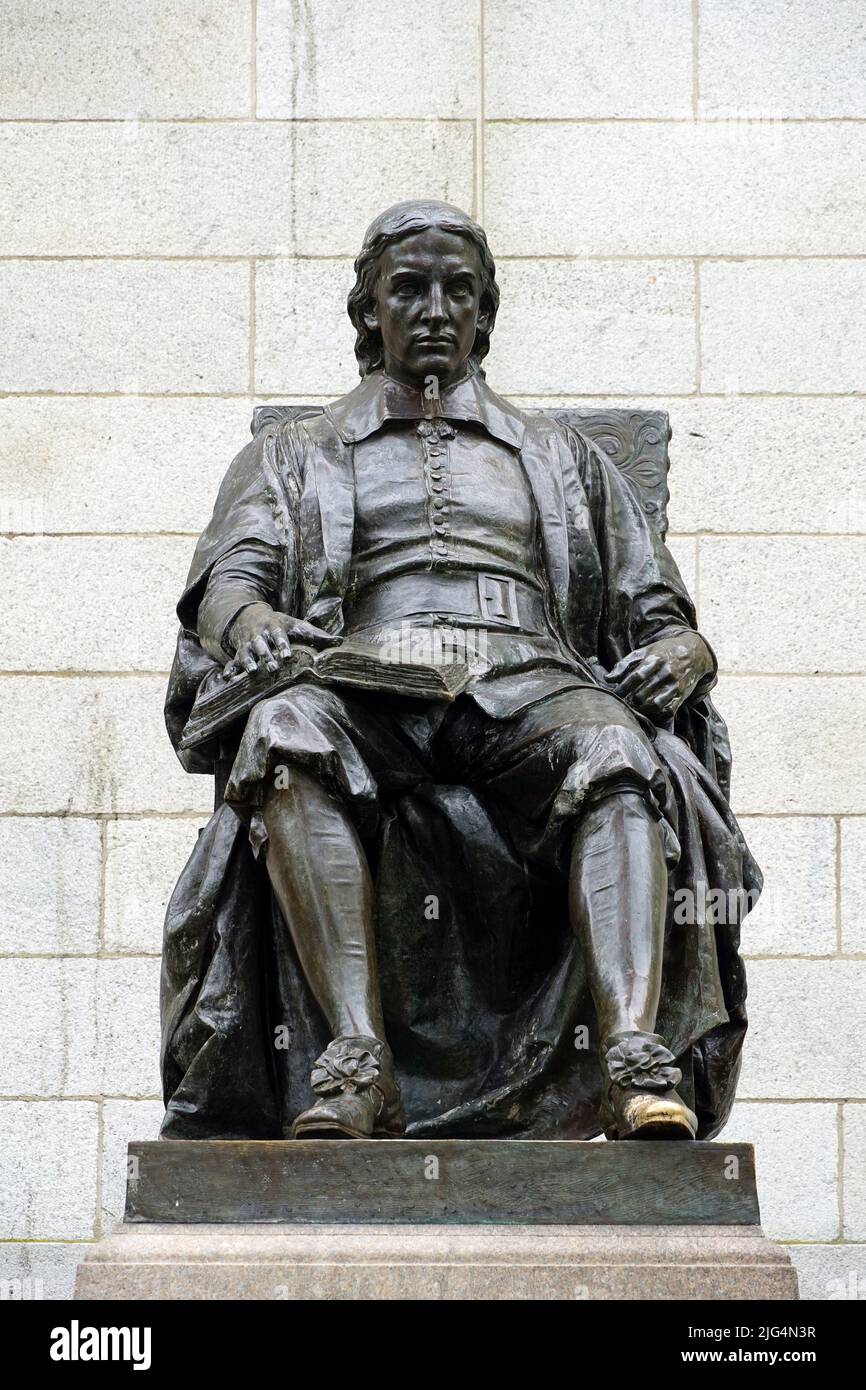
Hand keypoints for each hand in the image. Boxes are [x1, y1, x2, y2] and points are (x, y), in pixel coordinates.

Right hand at [222, 603, 339, 678]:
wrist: (250, 616)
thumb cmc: (279, 625)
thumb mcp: (296, 626)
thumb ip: (317, 636)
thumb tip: (341, 642)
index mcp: (274, 626)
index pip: (279, 635)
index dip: (282, 644)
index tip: (287, 655)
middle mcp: (259, 635)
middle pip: (262, 645)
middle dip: (266, 656)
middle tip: (273, 668)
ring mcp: (247, 644)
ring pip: (246, 652)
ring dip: (248, 662)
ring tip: (252, 671)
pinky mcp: (238, 653)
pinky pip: (232, 661)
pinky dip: (229, 669)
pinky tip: (227, 678)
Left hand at [607, 632, 712, 720]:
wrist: (694, 653)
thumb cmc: (663, 652)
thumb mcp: (644, 651)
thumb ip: (624, 664)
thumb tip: (608, 678)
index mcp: (654, 660)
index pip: (635, 677)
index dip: (623, 688)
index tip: (614, 694)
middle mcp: (665, 673)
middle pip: (642, 693)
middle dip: (630, 700)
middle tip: (623, 703)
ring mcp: (675, 685)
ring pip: (654, 704)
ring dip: (641, 709)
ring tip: (635, 708)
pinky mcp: (682, 695)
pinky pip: (668, 710)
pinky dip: (657, 713)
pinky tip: (650, 710)